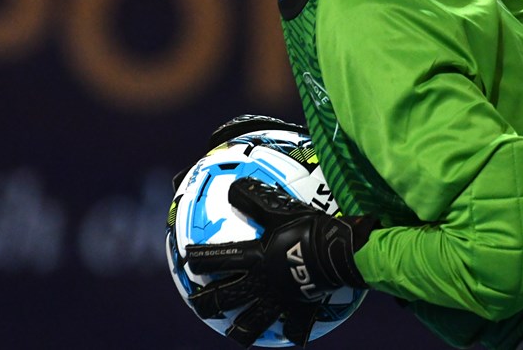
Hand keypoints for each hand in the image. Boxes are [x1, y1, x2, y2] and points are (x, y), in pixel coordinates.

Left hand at [185, 177, 376, 345]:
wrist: (336, 252)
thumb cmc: (308, 228)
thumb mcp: (279, 210)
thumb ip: (254, 199)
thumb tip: (232, 187)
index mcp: (255, 259)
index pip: (219, 259)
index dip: (200, 259)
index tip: (186, 260)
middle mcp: (261, 282)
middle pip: (228, 296)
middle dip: (209, 302)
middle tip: (197, 304)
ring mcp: (280, 299)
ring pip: (256, 320)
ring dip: (243, 328)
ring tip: (234, 333)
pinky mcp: (301, 308)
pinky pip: (297, 325)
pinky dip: (293, 332)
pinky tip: (291, 338)